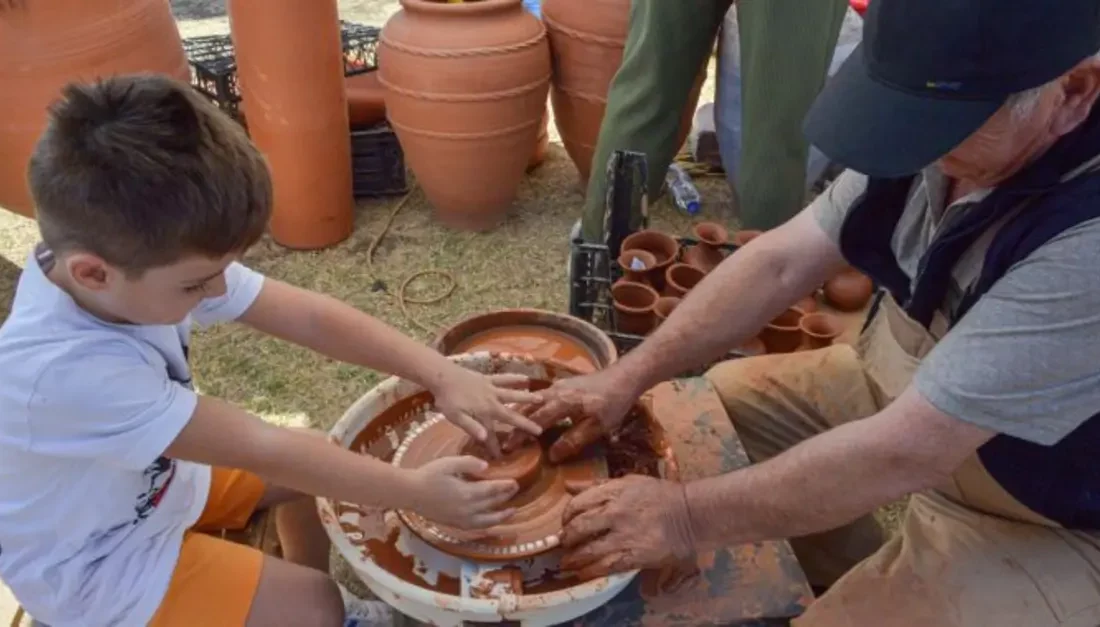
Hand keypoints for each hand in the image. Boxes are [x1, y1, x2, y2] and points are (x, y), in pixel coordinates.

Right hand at [405, 455, 518, 528]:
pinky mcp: (453, 524)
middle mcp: (466, 510)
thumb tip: (486, 466)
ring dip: (500, 517)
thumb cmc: (427, 475)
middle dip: (505, 497)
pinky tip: (490, 523)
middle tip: (516, 490)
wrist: (409, 493)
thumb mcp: (448, 463)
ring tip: (511, 512)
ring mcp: (460, 519)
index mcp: (466, 493)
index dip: (505, 486)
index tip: (515, 482)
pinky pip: (475, 527)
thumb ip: (468, 463)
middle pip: (491, 504)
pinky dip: (486, 526)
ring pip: (486, 521)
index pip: (492, 490)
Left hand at [433, 368, 542, 456]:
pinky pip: (504, 378)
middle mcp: (491, 402)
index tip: (501, 456)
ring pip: (512, 394)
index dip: (495, 446)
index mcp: (483, 413)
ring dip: (526, 398)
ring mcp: (491, 389)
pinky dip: (514, 378)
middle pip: (510, 414)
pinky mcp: (488, 379)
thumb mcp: (455, 417)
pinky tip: (525, 378)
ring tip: (541, 398)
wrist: (442, 375)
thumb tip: (484, 438)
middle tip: (539, 429)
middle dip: (524, 423)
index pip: (491, 434)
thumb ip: (470, 427)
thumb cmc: (447, 399)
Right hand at [503, 368, 638, 457]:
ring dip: (521, 413)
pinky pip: (540, 397)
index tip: (508, 447)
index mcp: (562, 402)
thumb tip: (552, 456)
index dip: (521, 434)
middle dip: (515, 423)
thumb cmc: (614, 403)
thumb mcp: (597, 427)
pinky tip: (529, 413)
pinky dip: (531, 406)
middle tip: (504, 439)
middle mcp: (555, 391)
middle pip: (529, 408)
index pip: (535, 420)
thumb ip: (574, 440)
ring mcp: (558, 386)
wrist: (625, 377)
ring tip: (510, 427)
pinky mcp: (563, 385)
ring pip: (532, 400)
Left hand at [559, 475, 695, 579]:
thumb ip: (597, 485)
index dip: (566, 516)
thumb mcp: (628, 481)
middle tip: (565, 544)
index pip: (577, 504)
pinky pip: (604, 566)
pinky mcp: (634, 555)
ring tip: (567, 562)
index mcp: (613, 492)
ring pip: (588, 550)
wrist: (689, 515)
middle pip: (578, 528)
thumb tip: (568, 486)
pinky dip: (589, 571)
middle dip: (566, 539)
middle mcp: (615, 513)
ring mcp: (624, 535)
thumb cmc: (658, 496)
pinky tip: (583, 572)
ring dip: (573, 559)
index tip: (566, 523)